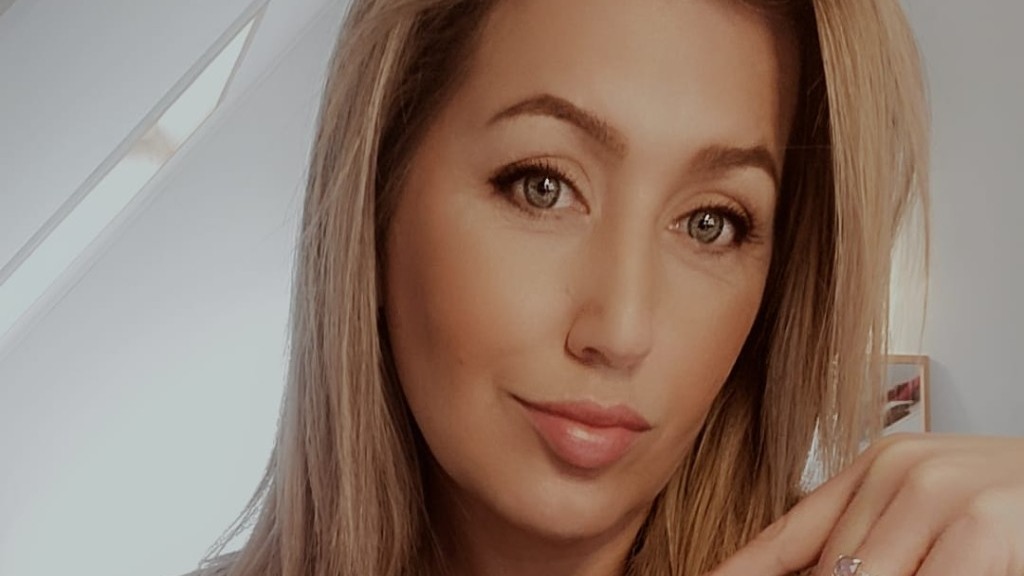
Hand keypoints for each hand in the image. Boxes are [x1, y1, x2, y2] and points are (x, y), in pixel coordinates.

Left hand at [707, 434, 1023, 575]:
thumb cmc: (1014, 505)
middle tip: (877, 573)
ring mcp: (939, 495)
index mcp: (879, 466)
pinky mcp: (979, 525)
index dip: (742, 571)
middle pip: (832, 571)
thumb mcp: (925, 512)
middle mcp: (899, 471)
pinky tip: (949, 567)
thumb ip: (858, 541)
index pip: (789, 539)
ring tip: (934, 563)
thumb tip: (810, 574)